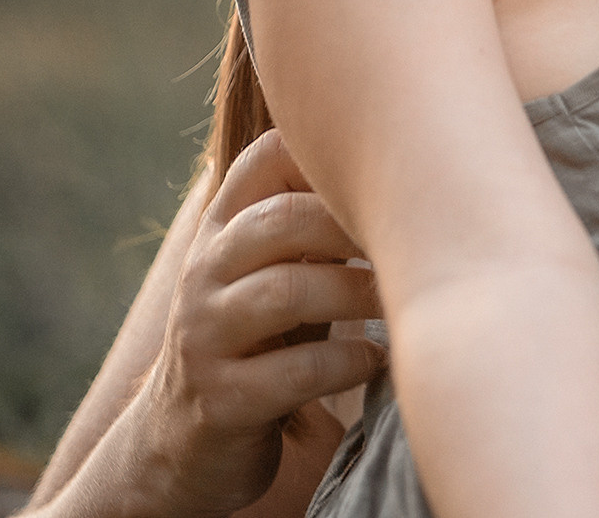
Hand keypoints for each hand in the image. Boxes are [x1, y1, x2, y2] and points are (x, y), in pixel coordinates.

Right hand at [127, 129, 384, 516]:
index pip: (264, 159)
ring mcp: (205, 338)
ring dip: (356, 292)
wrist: (183, 442)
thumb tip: (415, 165)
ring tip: (397, 301)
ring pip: (286, 291)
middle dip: (353, 226)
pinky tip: (375, 360)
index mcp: (222, 231)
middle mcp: (205, 274)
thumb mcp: (276, 269)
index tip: (387, 175)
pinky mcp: (221, 402)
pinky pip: (294, 372)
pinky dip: (348, 361)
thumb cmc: (260, 338)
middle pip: (282, 219)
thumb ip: (315, 221)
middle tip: (410, 242)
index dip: (326, 156)